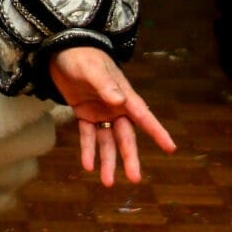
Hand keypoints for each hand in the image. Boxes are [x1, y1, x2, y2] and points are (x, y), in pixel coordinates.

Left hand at [48, 44, 175, 186]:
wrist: (60, 48)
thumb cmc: (81, 55)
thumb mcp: (92, 69)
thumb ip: (105, 85)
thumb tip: (120, 101)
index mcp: (123, 95)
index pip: (143, 116)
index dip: (157, 132)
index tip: (171, 148)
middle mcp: (116, 107)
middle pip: (126, 136)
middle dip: (130, 157)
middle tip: (135, 179)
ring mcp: (101, 112)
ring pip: (108, 141)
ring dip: (108, 161)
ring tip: (108, 182)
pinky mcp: (85, 113)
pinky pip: (88, 135)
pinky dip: (88, 150)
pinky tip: (87, 166)